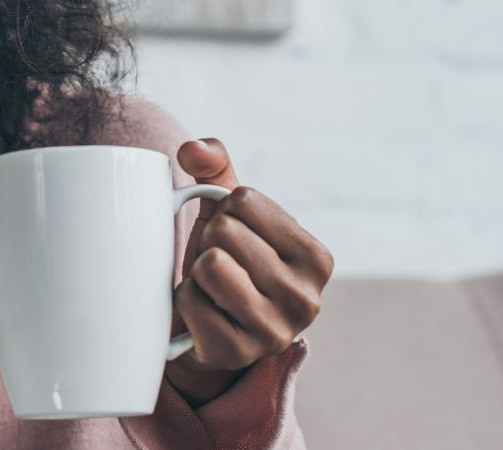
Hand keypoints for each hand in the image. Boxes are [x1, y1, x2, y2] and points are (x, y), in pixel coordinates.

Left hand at [165, 138, 333, 402]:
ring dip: (197, 271)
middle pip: (225, 231)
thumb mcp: (229, 212)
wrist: (207, 328)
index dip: (225, 213)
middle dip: (210, 242)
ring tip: (211, 287)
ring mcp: (274, 331)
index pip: (243, 200)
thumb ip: (214, 166)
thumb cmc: (226, 259)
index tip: (235, 239)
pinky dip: (185, 301)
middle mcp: (306, 298)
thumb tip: (192, 148)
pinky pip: (189, 301)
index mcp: (317, 258)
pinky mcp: (237, 353)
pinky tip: (202, 314)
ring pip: (209, 264)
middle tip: (219, 266)